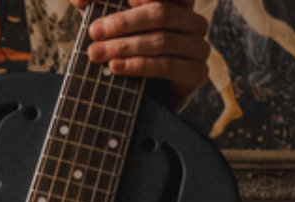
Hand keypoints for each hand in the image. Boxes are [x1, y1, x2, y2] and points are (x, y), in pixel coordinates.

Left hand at [75, 0, 210, 110]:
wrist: (143, 99)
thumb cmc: (128, 53)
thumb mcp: (111, 25)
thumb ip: (95, 4)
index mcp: (178, 2)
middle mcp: (193, 21)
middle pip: (161, 13)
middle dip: (123, 22)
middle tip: (94, 31)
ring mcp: (199, 47)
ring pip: (162, 40)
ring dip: (125, 46)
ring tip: (97, 53)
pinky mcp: (197, 73)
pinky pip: (167, 65)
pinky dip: (139, 65)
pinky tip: (116, 67)